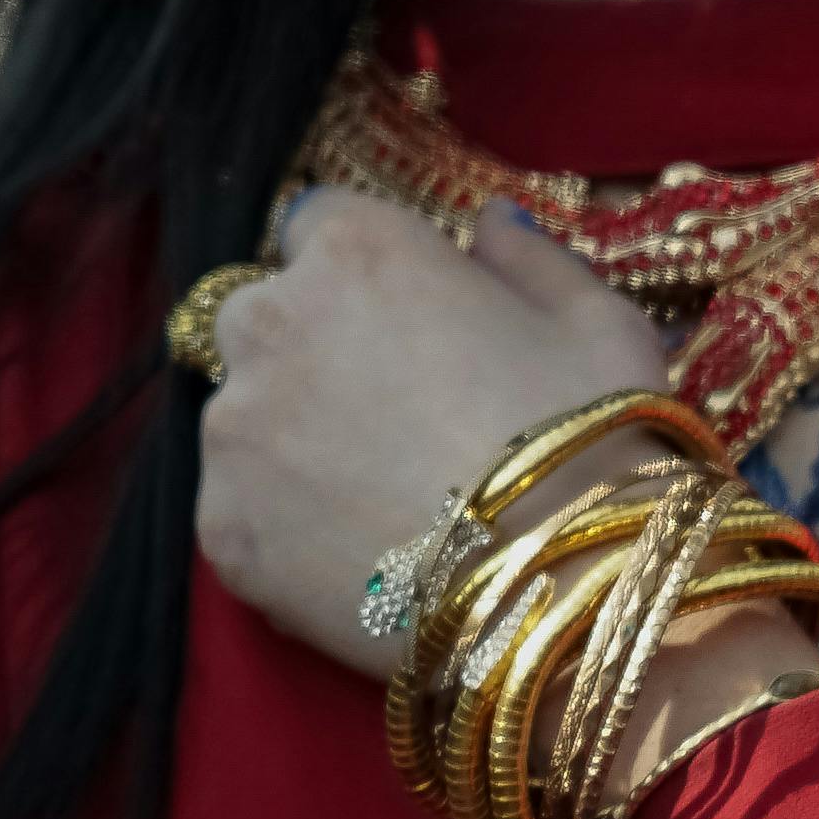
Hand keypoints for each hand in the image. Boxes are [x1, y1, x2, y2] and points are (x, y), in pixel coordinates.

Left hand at [188, 188, 674, 674]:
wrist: (562, 593)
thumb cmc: (592, 438)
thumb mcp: (597, 320)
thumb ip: (528, 258)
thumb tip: (491, 225)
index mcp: (355, 249)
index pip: (319, 225)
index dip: (364, 273)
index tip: (403, 319)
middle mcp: (270, 320)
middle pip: (264, 316)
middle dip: (311, 349)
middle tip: (393, 416)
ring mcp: (235, 429)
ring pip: (246, 418)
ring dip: (291, 441)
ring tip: (379, 500)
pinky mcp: (221, 527)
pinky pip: (241, 512)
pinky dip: (284, 530)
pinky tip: (358, 559)